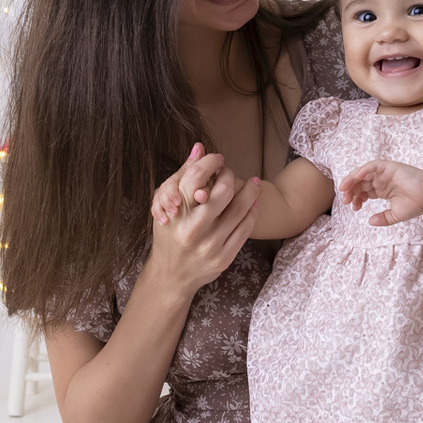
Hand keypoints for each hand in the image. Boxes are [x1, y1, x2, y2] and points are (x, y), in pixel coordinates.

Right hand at [147, 143, 260, 294]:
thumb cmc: (169, 235)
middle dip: (230, 176)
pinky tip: (253, 203)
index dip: (211, 163)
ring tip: (255, 183)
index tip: (218, 159)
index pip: (196, 177)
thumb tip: (200, 147)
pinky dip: (251, 212)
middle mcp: (193, 229)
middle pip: (223, 191)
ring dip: (251, 191)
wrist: (172, 276)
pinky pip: (245, 228)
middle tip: (231, 172)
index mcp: (176, 214)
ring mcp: (210, 245)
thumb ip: (184, 176)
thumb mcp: (168, 206)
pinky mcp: (224, 257)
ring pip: (240, 209)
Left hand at [339, 159, 422, 226]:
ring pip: (363, 173)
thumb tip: (370, 221)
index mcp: (382, 190)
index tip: (353, 207)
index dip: (355, 198)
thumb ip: (383, 218)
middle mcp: (381, 180)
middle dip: (350, 190)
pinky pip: (373, 166)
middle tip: (345, 200)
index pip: (363, 192)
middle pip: (360, 183)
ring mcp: (385, 173)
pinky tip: (357, 177)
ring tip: (344, 189)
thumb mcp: (395, 215)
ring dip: (352, 179)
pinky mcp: (389, 167)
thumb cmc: (416, 204)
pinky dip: (363, 170)